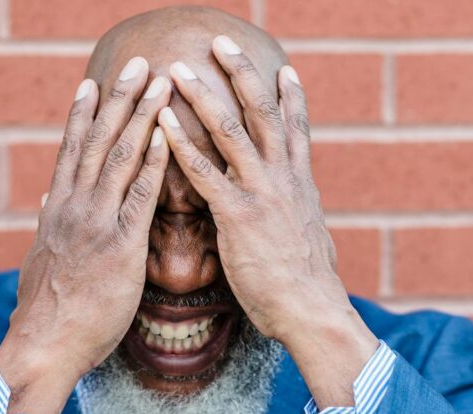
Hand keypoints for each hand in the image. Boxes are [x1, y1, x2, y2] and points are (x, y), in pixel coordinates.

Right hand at [0, 57, 170, 413]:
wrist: (44, 345)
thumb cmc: (48, 312)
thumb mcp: (42, 260)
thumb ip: (51, 225)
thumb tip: (48, 199)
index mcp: (57, 210)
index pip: (71, 151)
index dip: (84, 114)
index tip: (94, 83)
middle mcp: (73, 206)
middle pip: (97, 141)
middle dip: (120, 99)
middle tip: (139, 65)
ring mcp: (95, 223)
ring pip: (119, 158)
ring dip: (142, 117)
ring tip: (161, 84)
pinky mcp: (119, 246)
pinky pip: (139, 196)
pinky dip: (152, 163)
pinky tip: (167, 138)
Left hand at [159, 37, 377, 407]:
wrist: (312, 311)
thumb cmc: (307, 287)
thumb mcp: (309, 241)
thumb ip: (299, 218)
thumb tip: (302, 215)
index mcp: (301, 184)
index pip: (297, 129)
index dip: (291, 97)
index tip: (285, 69)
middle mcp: (284, 179)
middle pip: (262, 113)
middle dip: (242, 74)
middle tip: (221, 42)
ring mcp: (262, 193)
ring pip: (231, 131)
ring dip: (202, 95)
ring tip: (176, 70)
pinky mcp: (239, 215)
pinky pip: (205, 172)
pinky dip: (181, 145)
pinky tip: (161, 124)